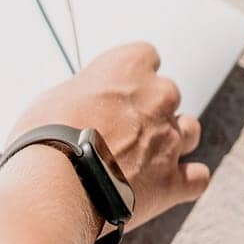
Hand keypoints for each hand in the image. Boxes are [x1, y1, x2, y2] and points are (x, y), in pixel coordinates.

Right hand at [7, 42, 209, 228]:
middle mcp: (157, 97)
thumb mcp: (52, 99)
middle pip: (168, 94)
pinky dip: (186, 181)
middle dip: (150, 111)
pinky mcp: (173, 181)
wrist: (54, 188)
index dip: (131, 76)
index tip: (116, 91)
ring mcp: (169, 140)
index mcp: (128, 67)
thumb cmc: (45, 140)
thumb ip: (83, 94)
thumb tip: (84, 105)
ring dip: (172, 141)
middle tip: (121, 132)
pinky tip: (166, 185)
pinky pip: (198, 178)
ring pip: (190, 131)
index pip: (146, 55)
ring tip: (142, 159)